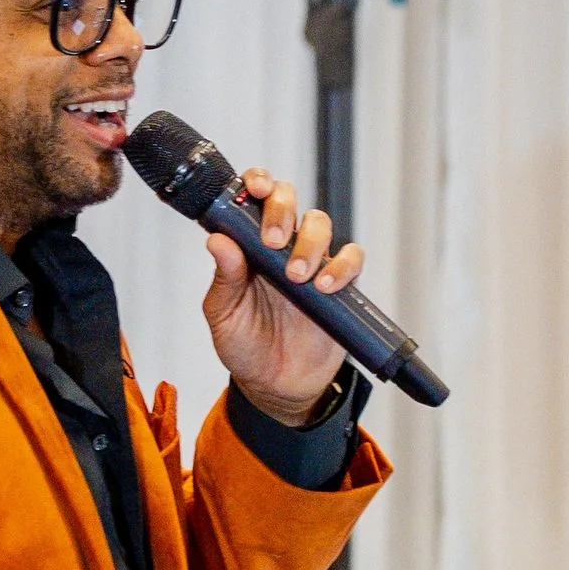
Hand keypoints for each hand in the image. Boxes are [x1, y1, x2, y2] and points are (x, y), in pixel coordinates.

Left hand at [201, 170, 366, 426]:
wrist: (276, 386)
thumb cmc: (245, 345)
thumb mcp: (224, 314)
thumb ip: (224, 277)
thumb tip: (217, 240)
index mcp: (249, 246)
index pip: (255, 198)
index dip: (258, 183)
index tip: (255, 189)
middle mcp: (281, 247)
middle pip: (291, 201)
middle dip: (282, 210)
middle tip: (273, 241)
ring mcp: (312, 262)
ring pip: (320, 224)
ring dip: (309, 243)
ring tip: (296, 276)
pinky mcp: (339, 284)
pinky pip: (350, 258)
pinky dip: (341, 265)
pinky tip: (324, 286)